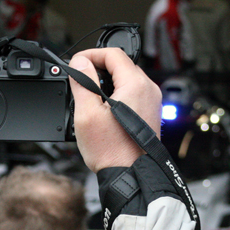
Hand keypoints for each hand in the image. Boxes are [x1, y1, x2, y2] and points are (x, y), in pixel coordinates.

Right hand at [68, 48, 161, 171]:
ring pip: (127, 80)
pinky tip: (104, 110)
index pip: (113, 53)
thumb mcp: (87, 114)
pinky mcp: (151, 114)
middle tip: (80, 79)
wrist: (130, 176)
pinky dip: (117, 94)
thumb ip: (83, 83)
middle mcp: (149, 90)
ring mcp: (152, 102)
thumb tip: (80, 63)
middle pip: (121, 65)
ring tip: (90, 96)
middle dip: (99, 68)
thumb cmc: (112, 151)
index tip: (77, 63)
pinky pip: (133, 94)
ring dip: (107, 82)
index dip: (91, 54)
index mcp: (135, 84)